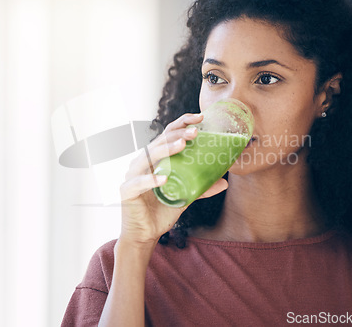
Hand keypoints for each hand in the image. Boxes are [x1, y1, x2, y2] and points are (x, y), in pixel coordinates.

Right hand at [118, 113, 227, 247]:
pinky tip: (164, 178)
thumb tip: (225, 182)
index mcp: (155, 159)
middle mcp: (142, 162)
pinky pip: (138, 182)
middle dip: (177, 135)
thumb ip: (201, 187)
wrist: (145, 234)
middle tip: (195, 132)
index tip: (199, 118)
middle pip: (159, 142)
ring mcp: (133, 175)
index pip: (168, 135)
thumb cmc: (162, 210)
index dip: (182, 124)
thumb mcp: (186, 196)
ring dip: (165, 150)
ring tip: (182, 146)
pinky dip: (150, 180)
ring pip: (148, 157)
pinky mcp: (127, 191)